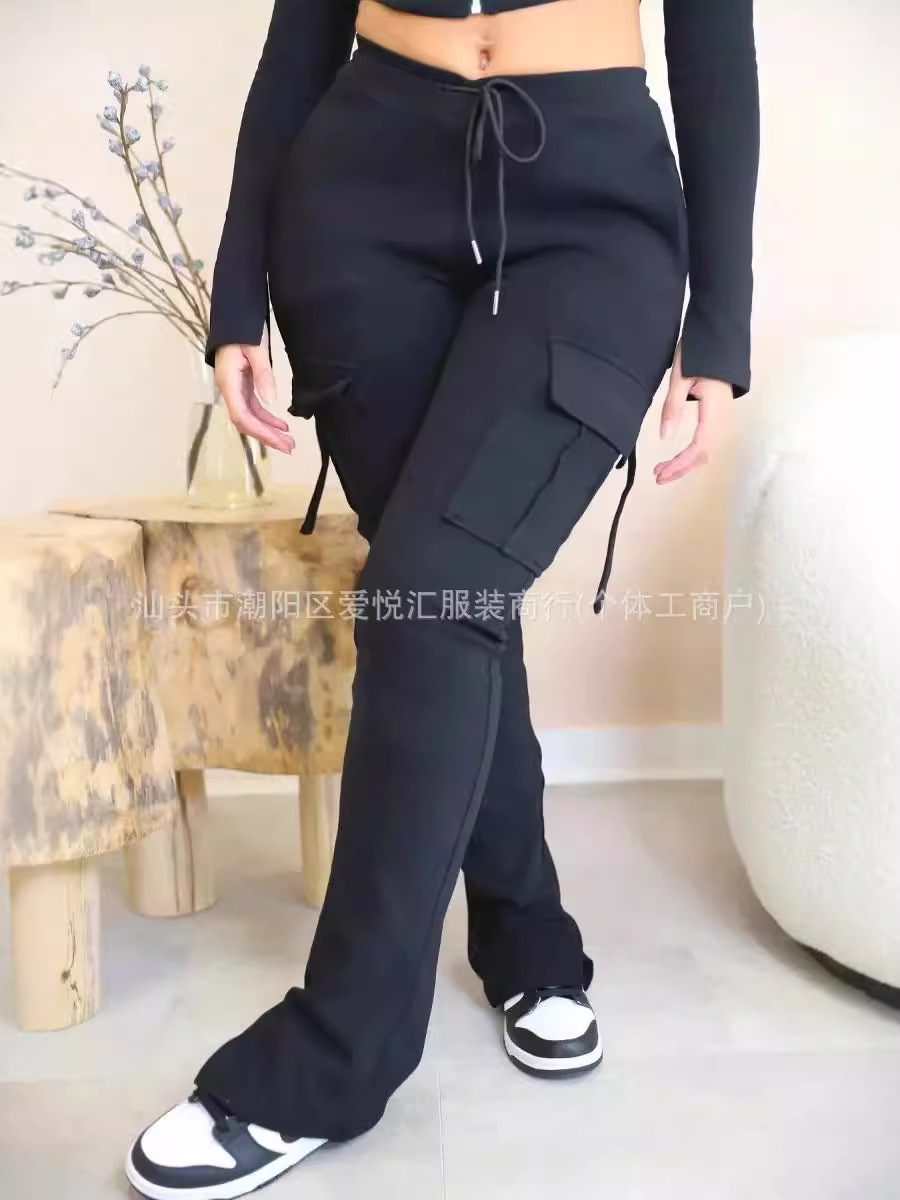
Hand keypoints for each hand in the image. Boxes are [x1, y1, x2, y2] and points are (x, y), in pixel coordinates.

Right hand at [214, 337, 294, 454]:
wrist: (235, 315)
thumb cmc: (244, 328)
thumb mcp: (257, 349)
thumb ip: (263, 374)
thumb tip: (272, 401)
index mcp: (228, 382)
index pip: (241, 415)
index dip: (260, 431)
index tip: (279, 440)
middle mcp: (229, 388)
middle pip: (246, 421)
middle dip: (267, 436)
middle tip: (290, 448)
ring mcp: (235, 387)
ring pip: (250, 416)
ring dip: (268, 430)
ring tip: (289, 442)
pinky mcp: (242, 384)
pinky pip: (253, 406)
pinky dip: (267, 417)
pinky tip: (282, 425)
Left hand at [654, 341, 729, 484]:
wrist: (719, 334)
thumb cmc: (699, 352)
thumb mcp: (680, 378)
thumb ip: (673, 407)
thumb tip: (665, 437)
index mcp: (715, 409)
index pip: (699, 447)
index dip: (680, 464)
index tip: (660, 473)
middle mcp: (723, 417)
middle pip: (705, 454)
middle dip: (681, 468)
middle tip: (657, 476)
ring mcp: (723, 416)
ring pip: (707, 449)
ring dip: (686, 463)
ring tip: (663, 469)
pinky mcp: (718, 414)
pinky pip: (707, 440)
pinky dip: (692, 453)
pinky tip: (678, 456)